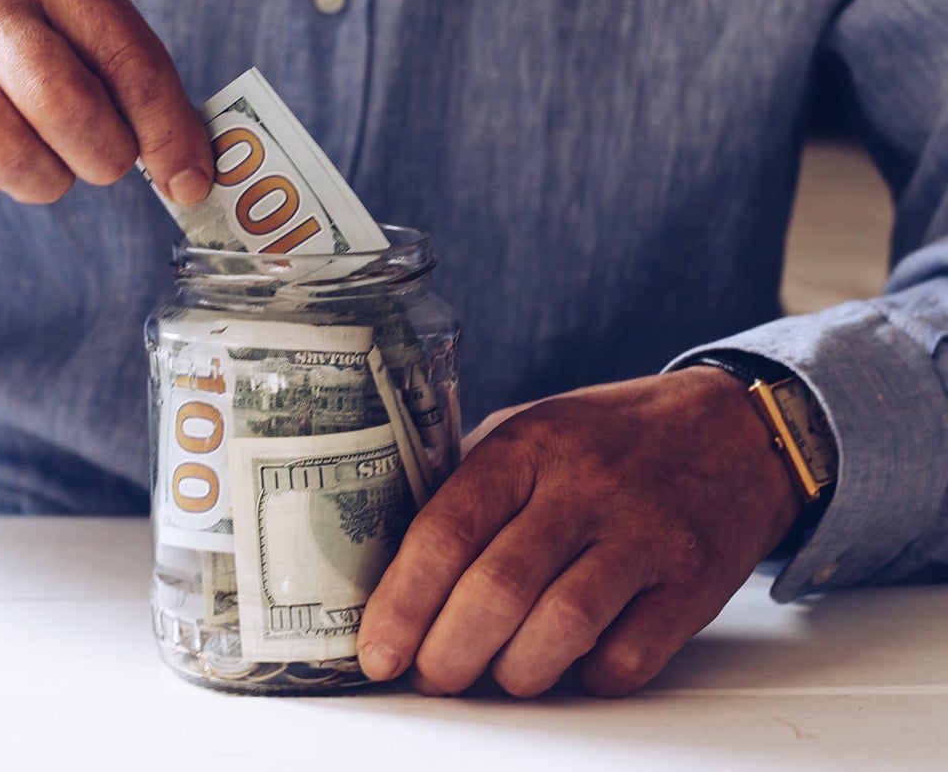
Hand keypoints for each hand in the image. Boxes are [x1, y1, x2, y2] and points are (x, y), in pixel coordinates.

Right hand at [0, 0, 212, 204]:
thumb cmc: (27, 37)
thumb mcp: (88, 34)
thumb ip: (144, 94)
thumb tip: (193, 181)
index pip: (131, 62)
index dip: (168, 134)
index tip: (189, 182)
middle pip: (66, 110)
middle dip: (102, 159)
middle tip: (102, 162)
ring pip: (8, 158)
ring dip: (43, 181)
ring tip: (38, 154)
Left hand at [357, 367, 802, 696]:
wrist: (732, 430)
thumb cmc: (608, 439)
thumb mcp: (530, 431)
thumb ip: (467, 485)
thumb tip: (390, 568)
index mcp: (527, 446)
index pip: (446, 530)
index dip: (402, 602)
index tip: (378, 650)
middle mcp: (584, 486)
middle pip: (496, 589)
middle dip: (447, 654)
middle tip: (432, 676)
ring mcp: (644, 534)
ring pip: (559, 628)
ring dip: (512, 674)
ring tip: (495, 676)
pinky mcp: (693, 583)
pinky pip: (628, 658)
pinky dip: (586, 679)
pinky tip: (569, 665)